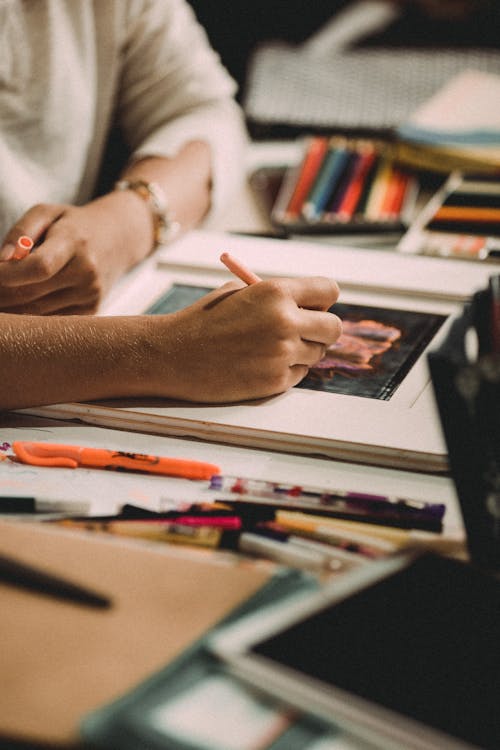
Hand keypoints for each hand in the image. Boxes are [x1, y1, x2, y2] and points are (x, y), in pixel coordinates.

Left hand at [0, 191, 151, 313]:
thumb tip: (2, 260)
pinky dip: (30, 316)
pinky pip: (51, 320)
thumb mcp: (47, 213)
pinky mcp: (91, 310)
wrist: (117, 240)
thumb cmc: (73, 225)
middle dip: (1, 294)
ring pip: (37, 312)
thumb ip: (21, 231)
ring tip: (0, 297)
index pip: (40, 266)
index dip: (8, 275)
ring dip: (11, 308)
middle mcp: (87, 273)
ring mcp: (91, 295)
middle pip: (33, 293)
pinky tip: (19, 304)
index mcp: (75, 243)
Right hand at [146, 276, 341, 401]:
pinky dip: (286, 370)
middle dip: (321, 329)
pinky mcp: (276, 381)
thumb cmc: (202, 320)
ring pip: (317, 353)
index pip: (329, 291)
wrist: (173, 355)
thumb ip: (276, 296)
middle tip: (304, 332)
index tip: (314, 307)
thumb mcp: (238, 292)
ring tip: (269, 348)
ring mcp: (282, 354)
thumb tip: (310, 304)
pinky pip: (299, 374)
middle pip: (333, 327)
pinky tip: (259, 364)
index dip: (322, 300)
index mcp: (277, 292)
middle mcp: (286, 322)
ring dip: (302, 351)